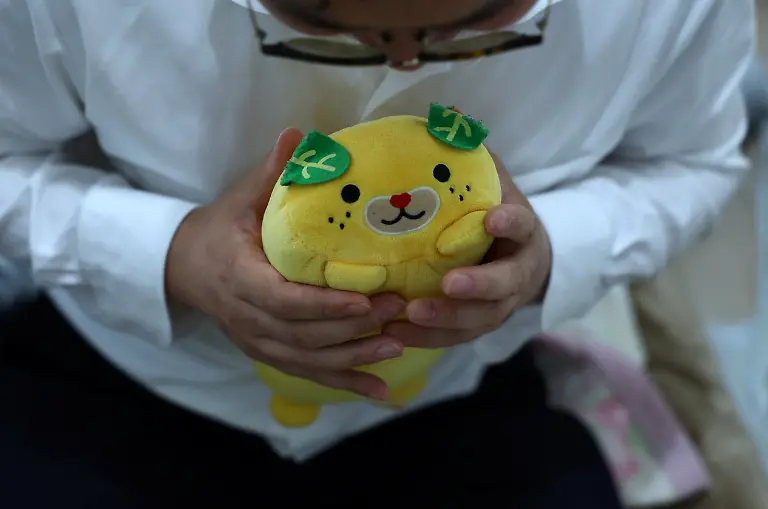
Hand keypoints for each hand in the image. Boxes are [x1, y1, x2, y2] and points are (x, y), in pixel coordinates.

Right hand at [166, 129, 404, 399]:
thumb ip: (271, 173)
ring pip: (308, 359)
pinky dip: (344, 383)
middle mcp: (247, 318)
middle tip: (396, 312)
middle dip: (351, 328)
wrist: (185, 267)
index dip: (325, 305)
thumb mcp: (240, 199)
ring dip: (353, 358)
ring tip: (396, 346)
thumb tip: (299, 134)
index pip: (284, 300)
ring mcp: (257, 342)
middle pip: (302, 334)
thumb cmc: (221, 229)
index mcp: (240, 278)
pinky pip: (308, 373)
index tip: (366, 299)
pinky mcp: (269, 354)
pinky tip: (380, 392)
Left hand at [384, 154, 551, 347]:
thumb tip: (448, 114)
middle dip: (479, 286)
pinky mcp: (478, 324)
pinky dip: (428, 338)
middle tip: (450, 284)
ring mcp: (500, 304)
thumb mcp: (493, 182)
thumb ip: (473, 157)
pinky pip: (456, 338)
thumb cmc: (496, 213)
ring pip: (479, 319)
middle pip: (504, 285)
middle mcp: (517, 273)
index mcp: (522, 233)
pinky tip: (395, 334)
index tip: (494, 217)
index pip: (523, 226)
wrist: (524, 258)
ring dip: (446, 321)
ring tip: (410, 316)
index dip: (511, 224)